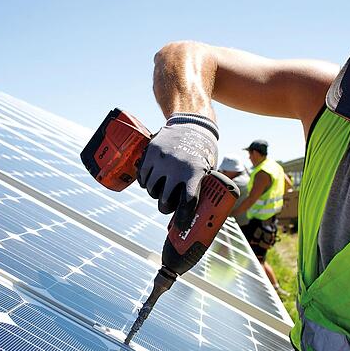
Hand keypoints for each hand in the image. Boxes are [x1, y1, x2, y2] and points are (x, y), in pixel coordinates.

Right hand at [138, 113, 217, 228]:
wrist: (191, 124)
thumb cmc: (202, 151)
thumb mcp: (207, 169)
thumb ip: (200, 188)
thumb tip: (197, 214)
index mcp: (195, 173)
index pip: (186, 202)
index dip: (182, 218)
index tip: (181, 226)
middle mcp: (177, 167)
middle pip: (164, 200)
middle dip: (165, 206)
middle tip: (168, 205)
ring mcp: (161, 160)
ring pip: (151, 190)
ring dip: (155, 194)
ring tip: (161, 189)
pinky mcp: (150, 153)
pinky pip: (142, 177)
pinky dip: (145, 182)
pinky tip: (151, 180)